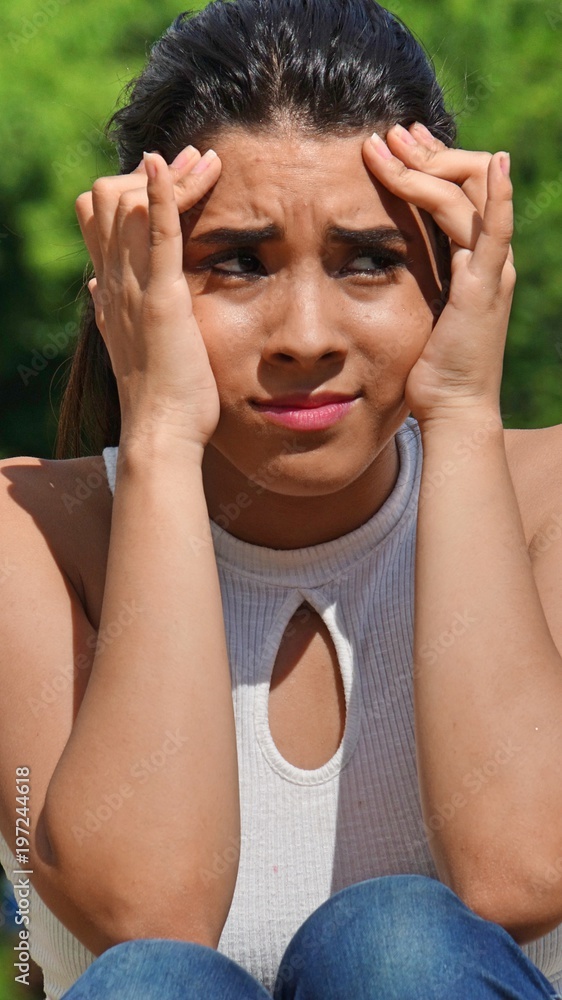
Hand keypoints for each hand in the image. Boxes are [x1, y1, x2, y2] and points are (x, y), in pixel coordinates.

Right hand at [75, 146, 222, 452]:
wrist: (161, 432)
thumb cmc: (160, 395)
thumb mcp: (131, 341)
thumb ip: (114, 309)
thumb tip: (96, 285)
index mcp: (111, 290)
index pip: (100, 217)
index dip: (132, 190)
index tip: (174, 178)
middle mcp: (114, 282)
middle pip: (108, 198)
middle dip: (153, 173)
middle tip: (198, 161)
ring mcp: (133, 288)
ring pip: (130, 205)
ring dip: (171, 176)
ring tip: (209, 160)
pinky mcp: (161, 299)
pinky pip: (156, 235)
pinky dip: (163, 195)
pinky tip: (171, 165)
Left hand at [362, 123, 515, 425]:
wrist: (451, 408)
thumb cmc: (428, 368)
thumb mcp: (418, 310)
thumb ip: (412, 278)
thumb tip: (380, 259)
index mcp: (472, 259)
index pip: (458, 190)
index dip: (430, 161)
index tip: (395, 144)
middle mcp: (487, 257)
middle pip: (467, 179)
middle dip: (426, 152)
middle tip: (388, 134)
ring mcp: (490, 269)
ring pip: (468, 195)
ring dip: (428, 164)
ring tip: (388, 144)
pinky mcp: (484, 287)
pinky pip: (495, 232)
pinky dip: (497, 197)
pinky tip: (495, 165)